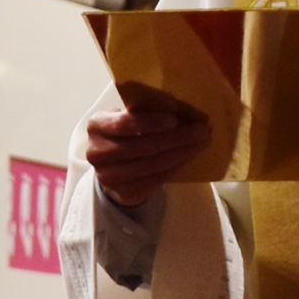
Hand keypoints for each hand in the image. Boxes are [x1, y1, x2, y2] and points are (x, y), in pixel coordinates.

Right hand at [85, 104, 211, 211]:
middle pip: (143, 147)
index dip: (151, 122)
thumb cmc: (124, 131)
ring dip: (182, 153)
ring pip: (152, 165)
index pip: (124, 124)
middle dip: (177, 138)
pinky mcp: (124, 193)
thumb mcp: (125, 114)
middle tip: (202, 131)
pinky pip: (156, 179)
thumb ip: (143, 108)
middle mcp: (97, 153)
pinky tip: (189, 156)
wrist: (112, 165)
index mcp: (96, 126)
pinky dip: (176, 167)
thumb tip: (179, 105)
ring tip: (201, 143)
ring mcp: (108, 177)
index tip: (175, 118)